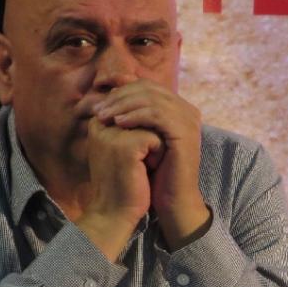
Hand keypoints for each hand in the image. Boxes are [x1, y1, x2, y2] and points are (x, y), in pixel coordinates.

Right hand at [75, 115, 164, 260]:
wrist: (113, 213)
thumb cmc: (121, 183)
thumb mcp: (122, 147)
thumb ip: (129, 126)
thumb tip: (151, 106)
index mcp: (98, 123)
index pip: (133, 107)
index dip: (144, 129)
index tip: (135, 154)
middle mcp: (102, 124)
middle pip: (144, 114)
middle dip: (150, 138)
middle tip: (138, 163)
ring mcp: (113, 133)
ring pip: (152, 126)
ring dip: (155, 146)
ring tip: (141, 166)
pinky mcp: (127, 146)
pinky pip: (157, 139)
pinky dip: (157, 156)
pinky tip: (144, 171)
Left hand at [91, 80, 210, 251]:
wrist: (173, 200)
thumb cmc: (154, 172)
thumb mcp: (141, 139)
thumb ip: (133, 117)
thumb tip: (109, 94)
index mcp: (178, 108)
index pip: (147, 86)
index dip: (121, 91)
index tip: (99, 104)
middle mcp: (187, 110)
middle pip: (149, 89)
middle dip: (119, 97)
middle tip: (98, 109)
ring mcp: (188, 119)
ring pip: (151, 99)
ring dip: (123, 105)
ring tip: (104, 116)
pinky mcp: (185, 131)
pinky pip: (156, 114)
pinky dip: (135, 116)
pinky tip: (118, 123)